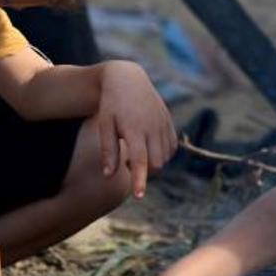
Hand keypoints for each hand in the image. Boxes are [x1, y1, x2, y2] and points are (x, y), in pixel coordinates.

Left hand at [97, 61, 177, 197]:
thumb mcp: (104, 125)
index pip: (139, 160)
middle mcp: (152, 126)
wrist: (127, 79)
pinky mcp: (169, 121)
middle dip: (145, 171)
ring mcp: (163, 123)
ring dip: (153, 162)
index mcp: (134, 128)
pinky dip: (162, 153)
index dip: (139, 179)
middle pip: (156, 163)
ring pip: (165, 157)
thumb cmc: (110, 105)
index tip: (139, 196)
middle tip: (126, 163)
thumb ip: (108, 151)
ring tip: (135, 152)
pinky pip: (171, 146)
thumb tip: (109, 176)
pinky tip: (149, 147)